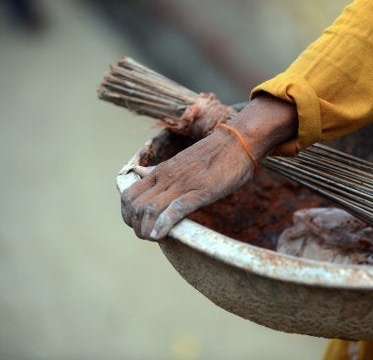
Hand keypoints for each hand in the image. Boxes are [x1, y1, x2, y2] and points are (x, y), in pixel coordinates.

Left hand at [120, 94, 297, 240]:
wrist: (239, 141)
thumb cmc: (215, 153)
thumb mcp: (181, 160)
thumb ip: (159, 170)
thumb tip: (139, 172)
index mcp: (162, 171)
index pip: (129, 194)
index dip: (127, 214)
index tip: (138, 224)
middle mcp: (167, 177)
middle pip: (134, 205)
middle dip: (135, 225)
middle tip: (146, 234)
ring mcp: (183, 184)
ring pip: (149, 209)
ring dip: (146, 229)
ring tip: (152, 238)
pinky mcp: (200, 191)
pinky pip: (175, 209)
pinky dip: (163, 225)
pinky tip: (161, 236)